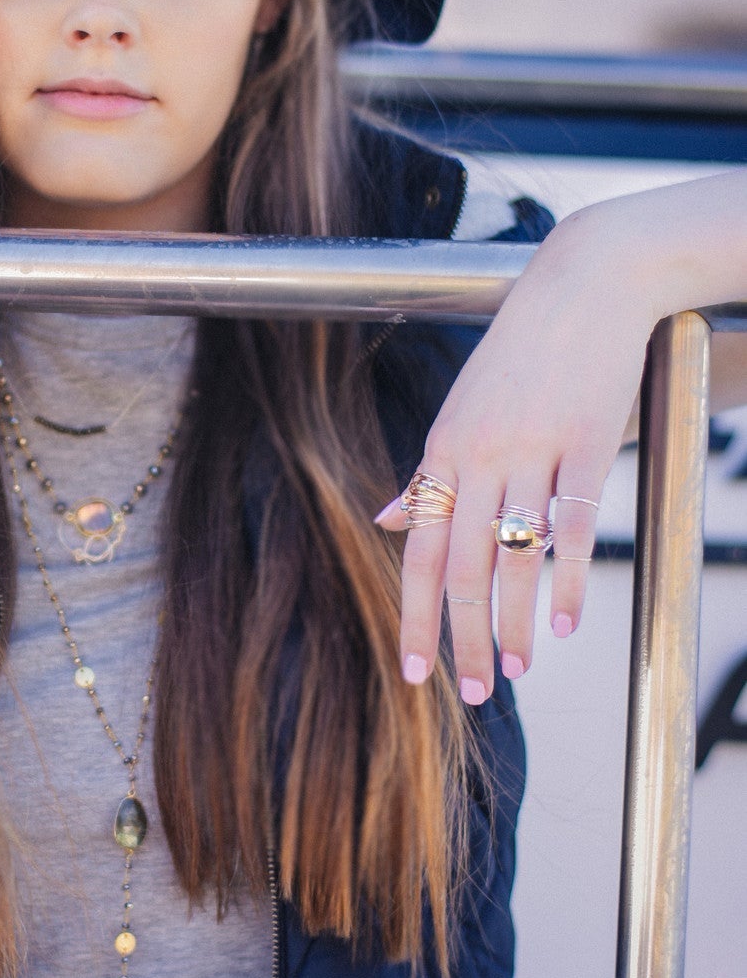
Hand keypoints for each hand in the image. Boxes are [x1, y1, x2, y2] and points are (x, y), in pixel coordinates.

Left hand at [376, 206, 655, 701]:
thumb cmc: (522, 353)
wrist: (587, 283)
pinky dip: (568, 580)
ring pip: (515, 557)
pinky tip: (563, 624)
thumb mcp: (461, 409)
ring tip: (516, 670)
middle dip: (463, 638)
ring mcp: (534, 448)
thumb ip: (429, 473)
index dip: (415, 617)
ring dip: (513, 624)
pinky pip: (574, 526)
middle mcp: (480, 454)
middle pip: (463, 567)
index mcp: (442, 450)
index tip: (414, 673)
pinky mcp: (589, 441)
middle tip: (470, 693)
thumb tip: (389, 521)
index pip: (420, 552)